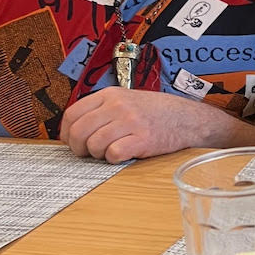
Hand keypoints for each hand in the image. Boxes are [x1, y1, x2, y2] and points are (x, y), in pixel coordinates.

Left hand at [59, 88, 254, 162]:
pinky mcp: (143, 139)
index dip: (66, 133)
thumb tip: (72, 130)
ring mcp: (130, 122)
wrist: (187, 119)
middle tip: (89, 153)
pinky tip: (124, 154)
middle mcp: (117, 106)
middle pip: (79, 132)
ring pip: (94, 145)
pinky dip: (114, 159)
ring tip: (110, 152)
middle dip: (79, 149)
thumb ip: (101, 110)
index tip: (72, 142)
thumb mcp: (125, 100)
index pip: (72, 114)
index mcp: (109, 95)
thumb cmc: (154, 113)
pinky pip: (114, 154)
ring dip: (98, 155)